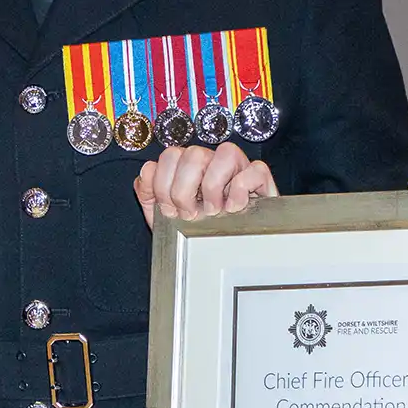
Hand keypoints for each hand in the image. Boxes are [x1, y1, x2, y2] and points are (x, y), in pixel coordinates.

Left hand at [134, 144, 276, 227]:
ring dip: (214, 187)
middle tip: (190, 214)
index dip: (163, 185)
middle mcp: (212, 163)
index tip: (169, 210)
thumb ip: (147, 194)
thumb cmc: (199, 233)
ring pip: (226, 152)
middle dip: (185, 190)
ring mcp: (238, 168)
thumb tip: (146, 172)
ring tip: (213, 211)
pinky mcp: (261, 180)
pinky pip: (255, 169)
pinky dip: (241, 190)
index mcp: (188, 167)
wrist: (229, 254)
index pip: (170, 155)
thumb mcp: (165, 218)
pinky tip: (233, 208)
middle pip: (193, 153)